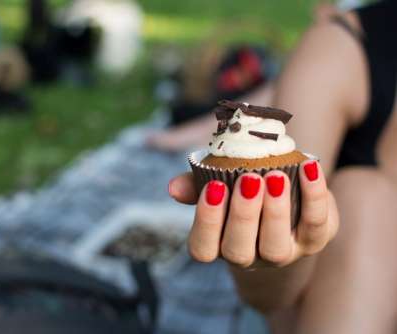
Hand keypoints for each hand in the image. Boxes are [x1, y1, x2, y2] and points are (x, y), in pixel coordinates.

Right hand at [169, 160, 338, 267]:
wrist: (284, 190)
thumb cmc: (240, 187)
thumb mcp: (218, 182)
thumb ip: (196, 184)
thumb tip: (173, 187)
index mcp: (219, 243)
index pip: (203, 248)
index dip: (206, 222)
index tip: (213, 188)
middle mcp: (249, 255)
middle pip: (238, 252)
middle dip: (242, 216)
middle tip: (247, 179)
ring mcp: (283, 252)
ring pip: (276, 247)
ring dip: (274, 212)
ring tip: (274, 177)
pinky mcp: (315, 239)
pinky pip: (318, 225)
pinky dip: (315, 196)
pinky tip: (308, 167)